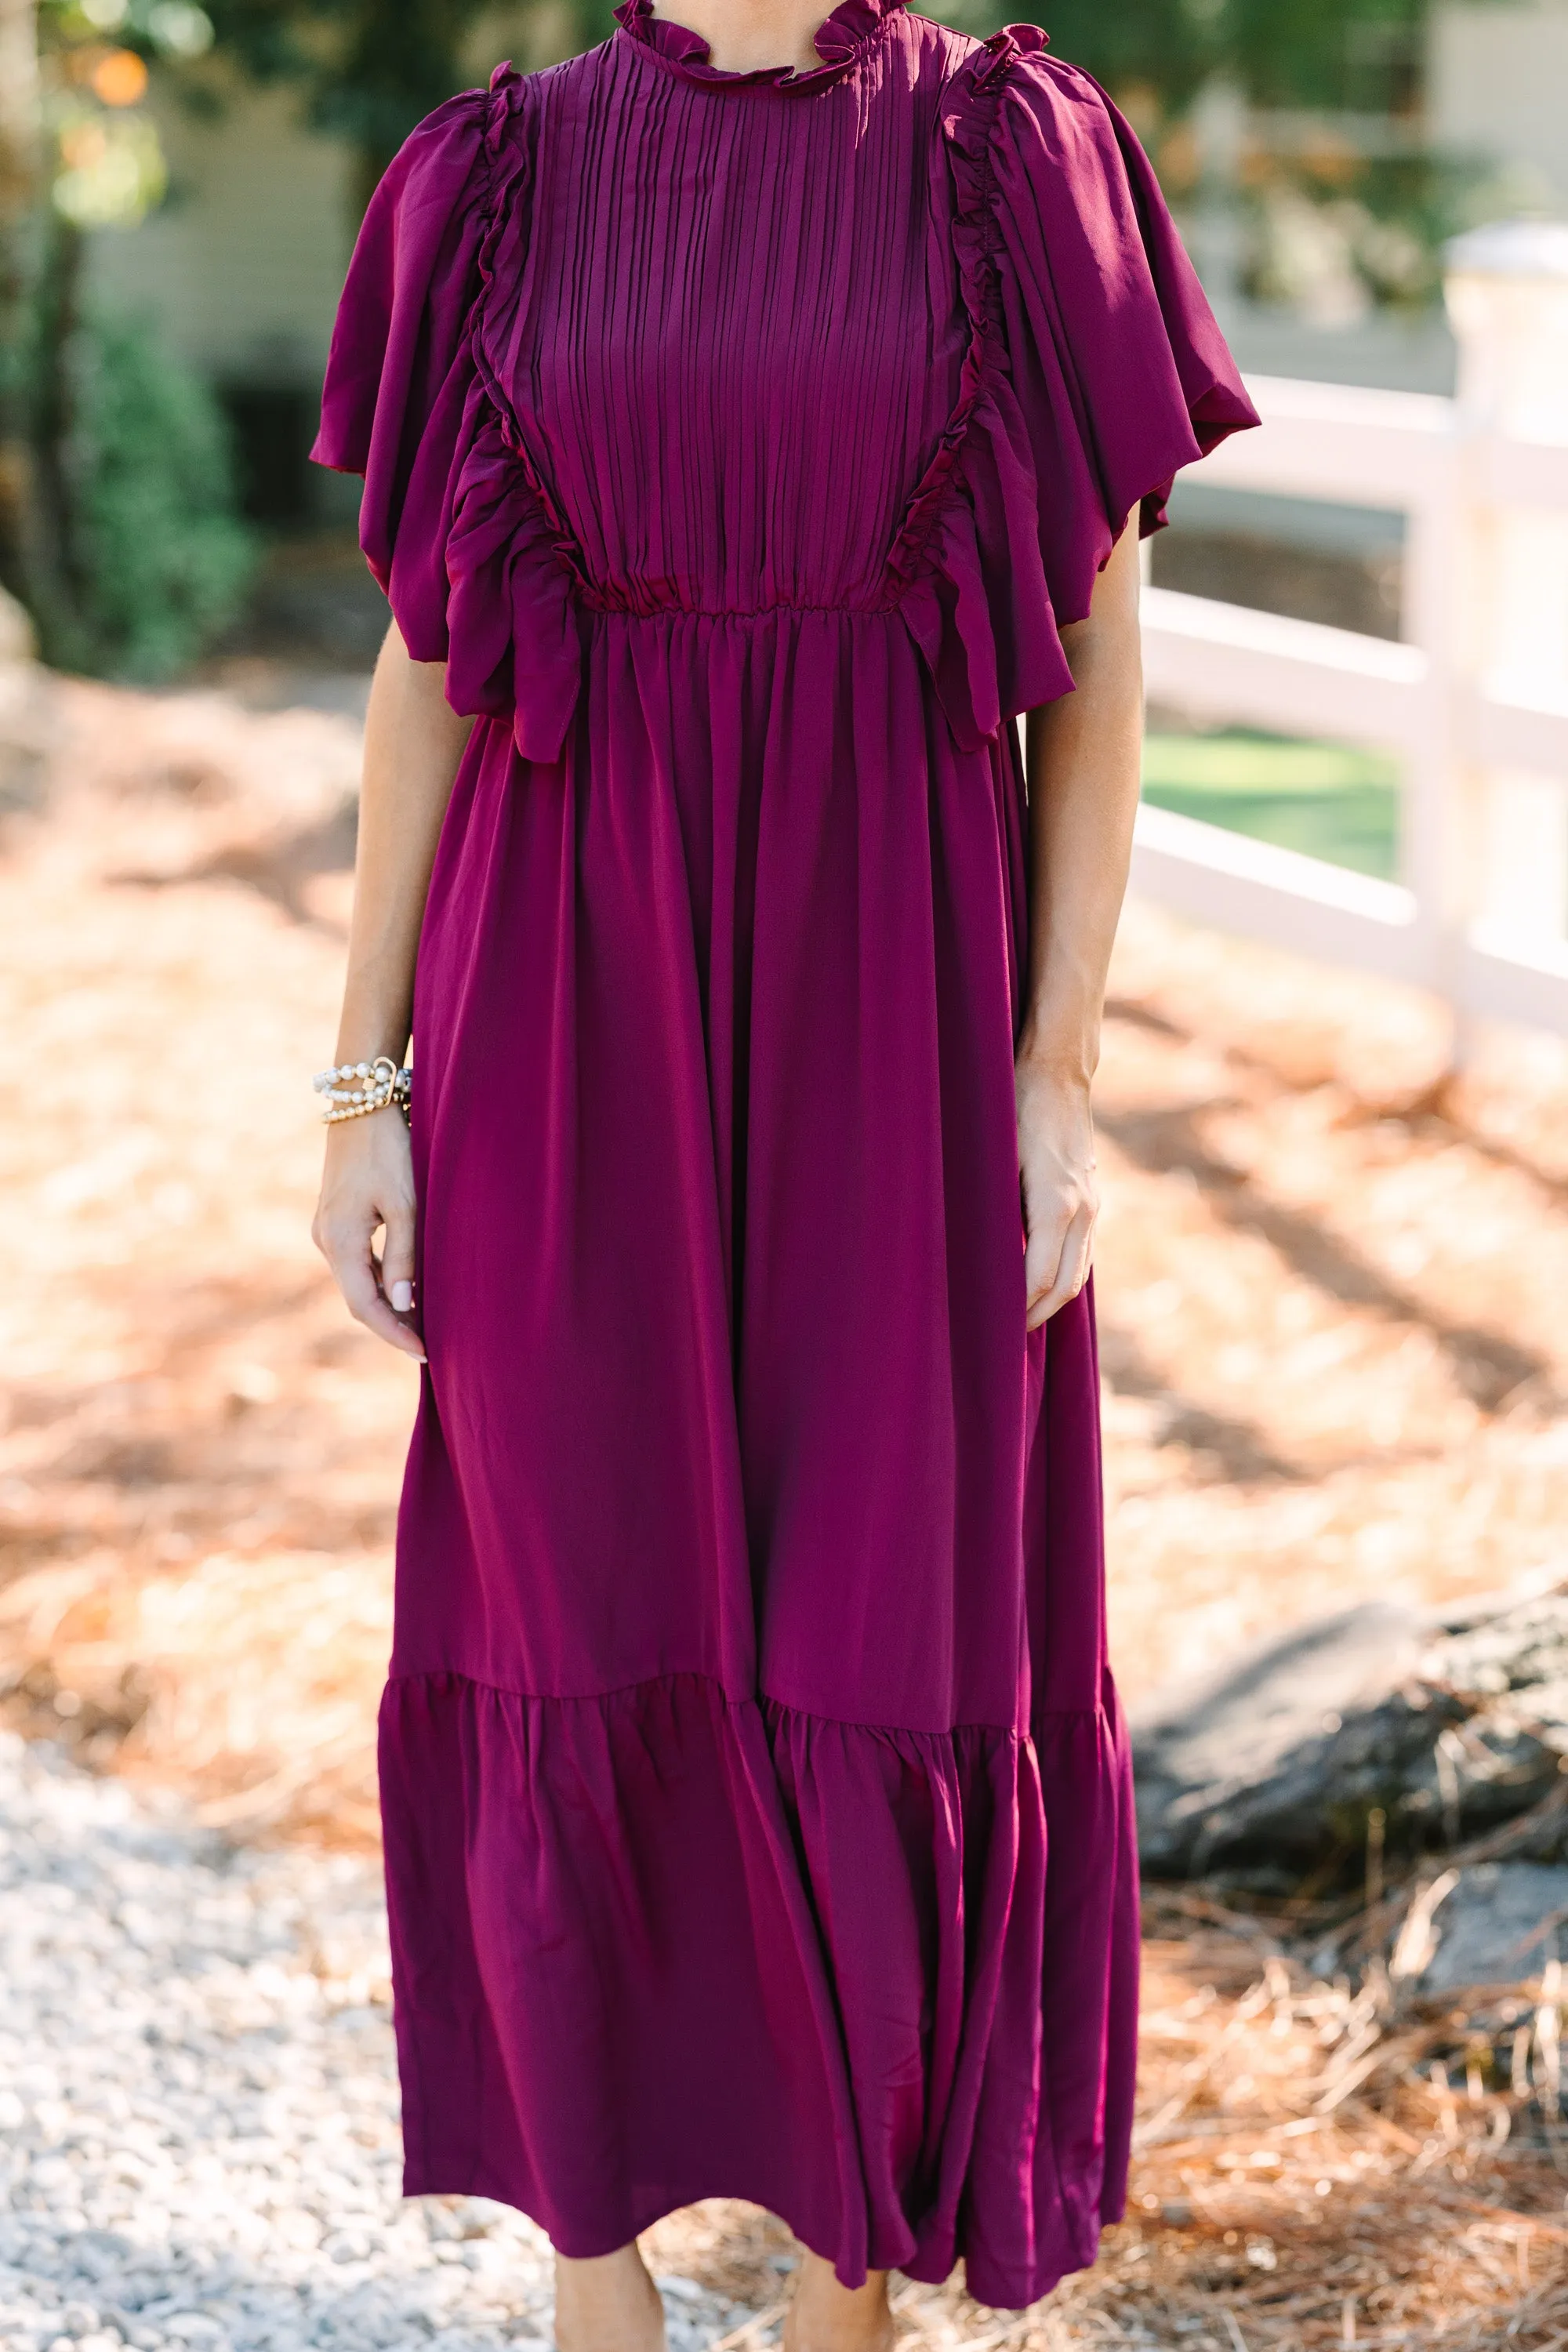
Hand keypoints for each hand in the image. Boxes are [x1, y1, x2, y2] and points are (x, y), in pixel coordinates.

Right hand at [311, 1109, 424, 1361]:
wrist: (360, 1103)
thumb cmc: (388, 1150)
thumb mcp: (405, 1203)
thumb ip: (404, 1255)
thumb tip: (402, 1303)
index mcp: (339, 1241)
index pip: (364, 1306)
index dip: (394, 1333)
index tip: (425, 1353)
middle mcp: (325, 1241)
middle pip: (358, 1299)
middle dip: (391, 1325)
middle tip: (428, 1346)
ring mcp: (327, 1230)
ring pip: (357, 1282)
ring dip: (386, 1304)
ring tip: (422, 1324)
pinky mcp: (336, 1219)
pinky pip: (357, 1263)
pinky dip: (380, 1281)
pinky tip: (404, 1289)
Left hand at [1015, 1058, 1097, 1331]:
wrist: (1059, 1076)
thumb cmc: (1015, 1108)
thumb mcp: (997, 1155)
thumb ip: (995, 1205)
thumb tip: (980, 1254)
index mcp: (1056, 1202)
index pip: (1040, 1275)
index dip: (1019, 1306)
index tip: (996, 1327)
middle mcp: (1082, 1210)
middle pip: (1064, 1284)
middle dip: (1036, 1315)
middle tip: (1005, 1340)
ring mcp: (1092, 1205)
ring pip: (1079, 1272)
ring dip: (1053, 1301)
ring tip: (1023, 1321)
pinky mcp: (1093, 1199)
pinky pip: (1082, 1252)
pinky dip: (1064, 1276)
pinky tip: (1041, 1285)